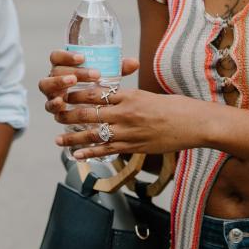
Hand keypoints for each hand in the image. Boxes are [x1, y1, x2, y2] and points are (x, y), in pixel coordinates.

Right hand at [38, 51, 140, 119]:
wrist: (94, 109)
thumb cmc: (99, 87)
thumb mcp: (109, 76)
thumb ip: (119, 69)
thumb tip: (135, 63)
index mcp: (65, 66)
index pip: (57, 56)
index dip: (67, 55)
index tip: (83, 57)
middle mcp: (55, 77)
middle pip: (55, 69)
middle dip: (71, 70)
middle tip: (91, 74)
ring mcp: (52, 92)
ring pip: (46, 85)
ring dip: (58, 82)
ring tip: (72, 82)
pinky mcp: (54, 108)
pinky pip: (49, 106)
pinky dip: (54, 104)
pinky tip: (62, 104)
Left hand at [52, 82, 210, 159]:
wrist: (195, 124)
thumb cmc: (175, 108)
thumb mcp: (148, 96)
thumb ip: (128, 97)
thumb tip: (111, 96)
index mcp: (129, 95)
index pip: (95, 93)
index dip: (76, 94)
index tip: (63, 94)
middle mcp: (125, 113)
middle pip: (88, 113)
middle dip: (68, 115)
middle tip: (54, 115)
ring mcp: (129, 131)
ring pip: (93, 134)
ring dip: (72, 138)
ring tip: (58, 140)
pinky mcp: (134, 147)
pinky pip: (106, 151)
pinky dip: (89, 153)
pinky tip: (76, 155)